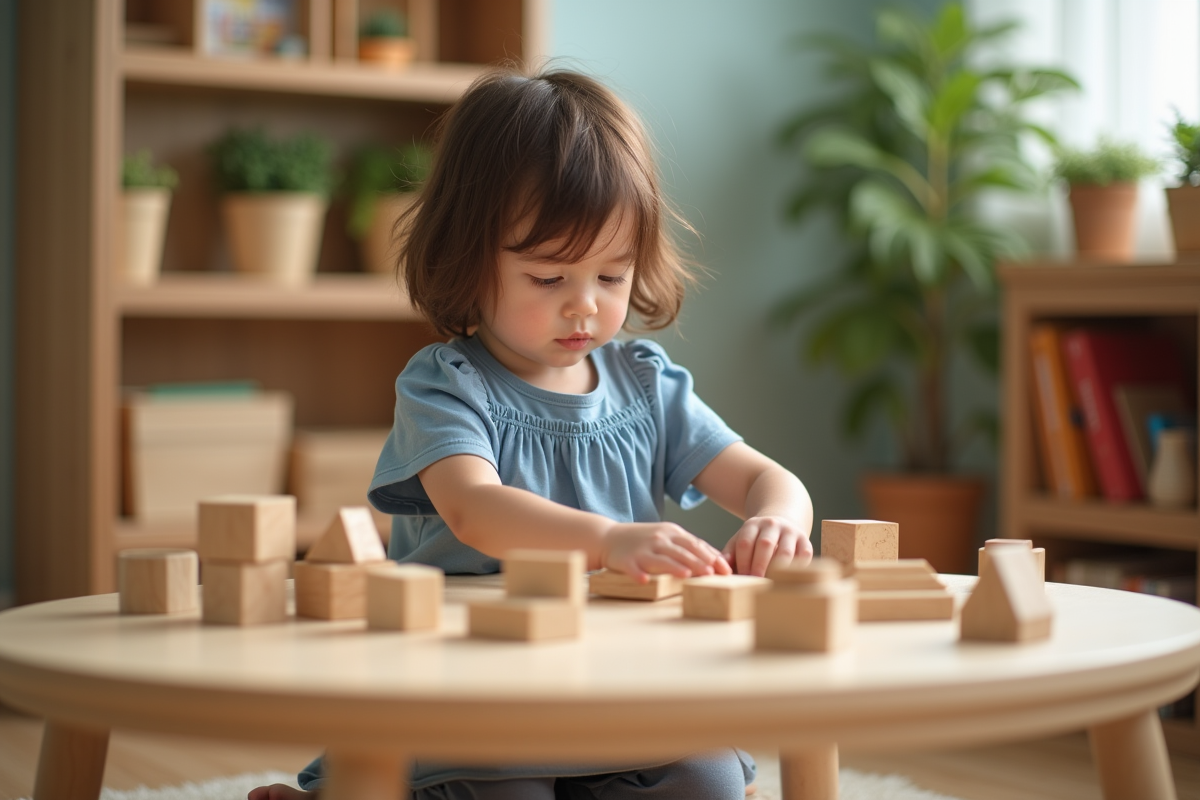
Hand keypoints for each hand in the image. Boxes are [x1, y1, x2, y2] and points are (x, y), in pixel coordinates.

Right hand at [601, 522, 732, 581]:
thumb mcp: (667, 537)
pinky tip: (644, 580)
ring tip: (686, 575)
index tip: (725, 569)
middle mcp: (659, 539)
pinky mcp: (626, 560)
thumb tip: (717, 560)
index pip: (695, 543)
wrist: (608, 537)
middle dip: (697, 562)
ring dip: (673, 567)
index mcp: (671, 532)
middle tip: (711, 573)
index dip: (711, 556)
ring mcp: (642, 549)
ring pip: (660, 558)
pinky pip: (633, 568)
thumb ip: (689, 547)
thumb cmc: (644, 540)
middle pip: (681, 551)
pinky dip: (638, 573)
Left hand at [722, 516, 812, 575]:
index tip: (741, 577)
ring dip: (778, 570)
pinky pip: (804, 556)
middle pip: (765, 545)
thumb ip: (730, 553)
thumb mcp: (740, 540)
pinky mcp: (805, 541)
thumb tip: (721, 568)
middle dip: (759, 566)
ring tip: (772, 584)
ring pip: (785, 551)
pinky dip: (798, 568)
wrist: (781, 523)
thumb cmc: (756, 539)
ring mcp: (790, 532)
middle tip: (755, 583)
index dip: (742, 562)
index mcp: (752, 524)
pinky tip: (790, 579)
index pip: (745, 542)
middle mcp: (772, 525)